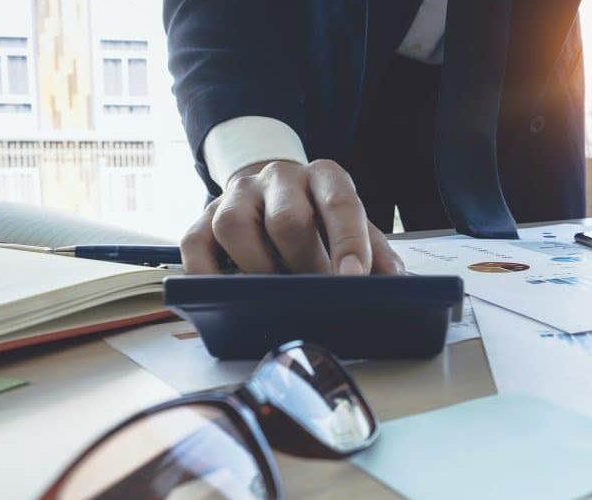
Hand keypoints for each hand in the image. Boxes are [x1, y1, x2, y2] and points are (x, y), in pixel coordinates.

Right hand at [180, 159, 404, 275]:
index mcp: (325, 176)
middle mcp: (280, 177)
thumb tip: (395, 287)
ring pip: (235, 226)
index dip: (348, 242)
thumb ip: (377, 254)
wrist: (272, 191)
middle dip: (303, 265)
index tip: (353, 279)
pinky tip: (226, 296)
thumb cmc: (321, 220)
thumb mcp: (356, 228)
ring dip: (257, 270)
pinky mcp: (204, 217)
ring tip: (273, 296)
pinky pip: (196, 245)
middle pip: (287, 218)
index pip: (339, 204)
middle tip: (315, 297)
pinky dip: (208, 276)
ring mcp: (238, 194)